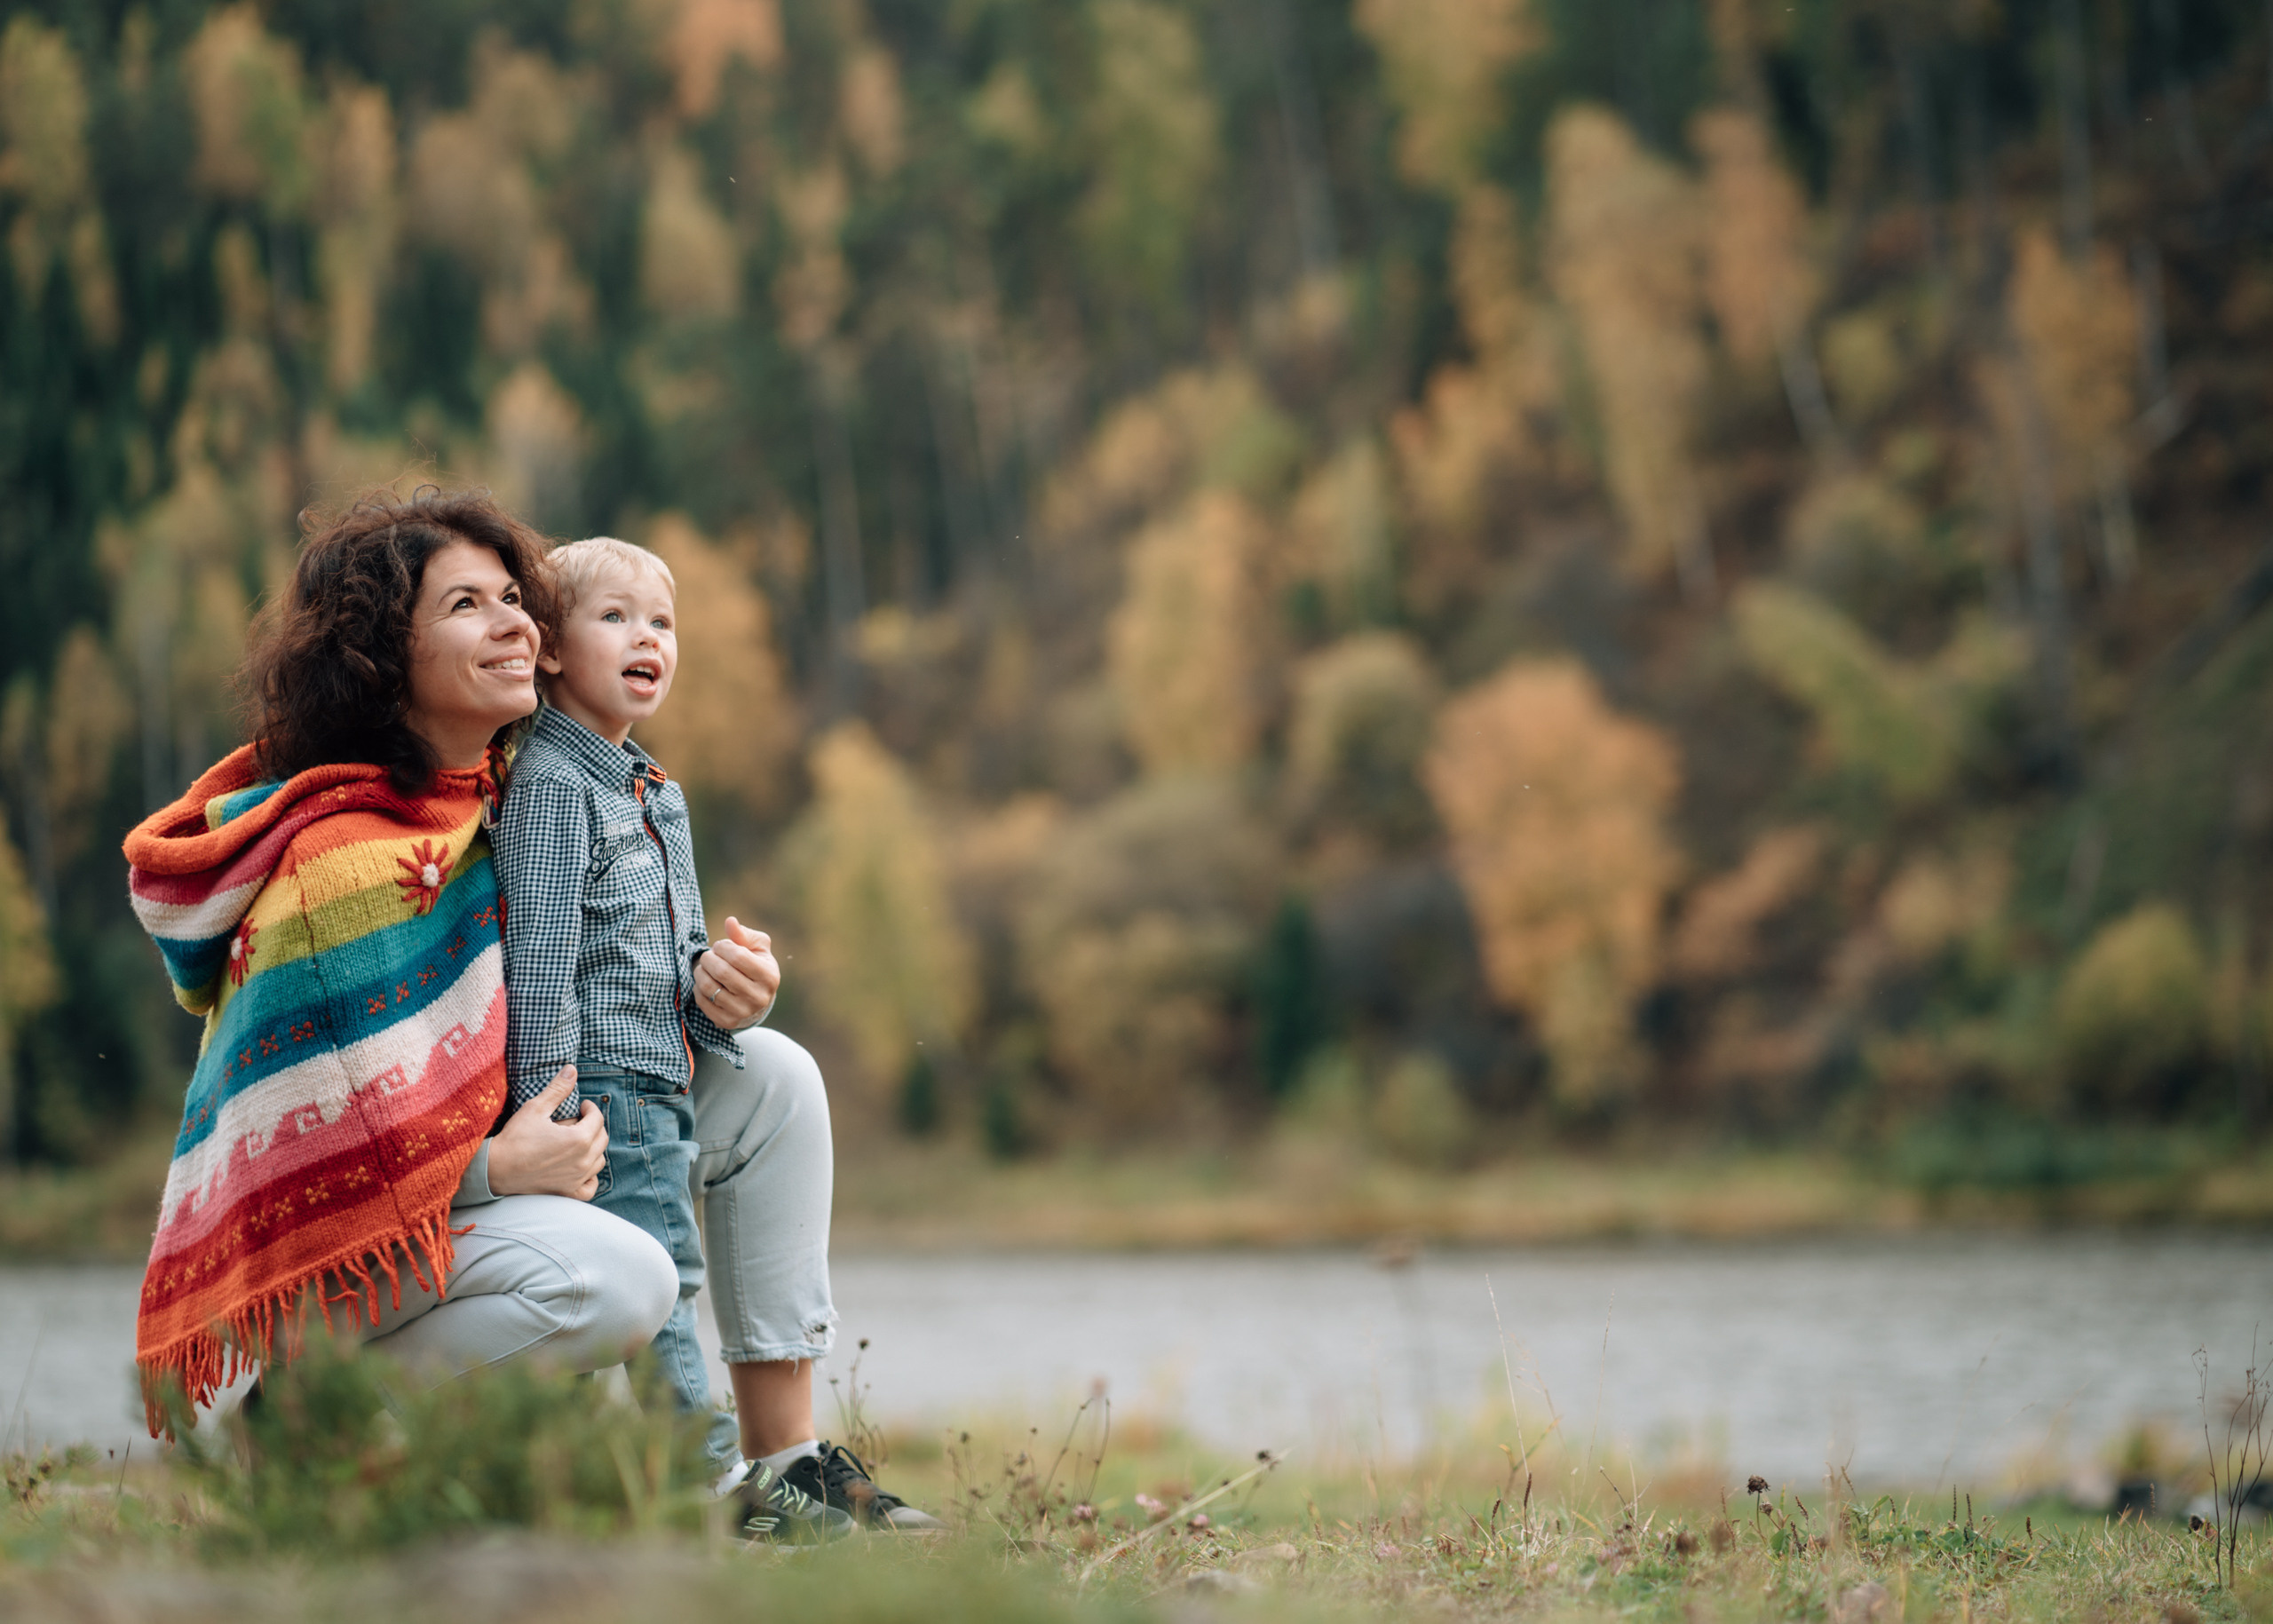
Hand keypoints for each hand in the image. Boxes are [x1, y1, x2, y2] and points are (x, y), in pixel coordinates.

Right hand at [485, 1065, 606, 1200]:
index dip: (590, 1108)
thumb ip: (557, 1089)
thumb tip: (572, 1069)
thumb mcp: (535, 1108)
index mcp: (578, 1139)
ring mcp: (577, 1179)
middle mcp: (583, 1161)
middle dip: (593, 1126)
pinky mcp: (568, 1192)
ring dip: (592, 1148)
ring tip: (576, 1140)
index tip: (581, 1105)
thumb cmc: (514, 1138)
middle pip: (602, 1139)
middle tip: (577, 1120)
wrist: (495, 1170)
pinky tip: (579, 1167)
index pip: (597, 1119)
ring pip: (599, 1160)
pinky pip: (590, 1186)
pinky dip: (590, 1177)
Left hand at [694, 916, 779, 1029]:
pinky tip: (706, 982)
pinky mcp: (727, 1022)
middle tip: (709, 955)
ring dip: (700, 971)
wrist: (757, 1000)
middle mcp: (758, 998)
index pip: (738, 956)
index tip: (720, 945)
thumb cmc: (756, 966)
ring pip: (709, 987)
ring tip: (705, 967)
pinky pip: (702, 1001)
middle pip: (722, 972)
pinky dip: (698, 988)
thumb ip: (743, 934)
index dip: (723, 946)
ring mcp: (742, 1012)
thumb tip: (730, 921)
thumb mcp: (757, 947)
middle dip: (709, 957)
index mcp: (769, 977)